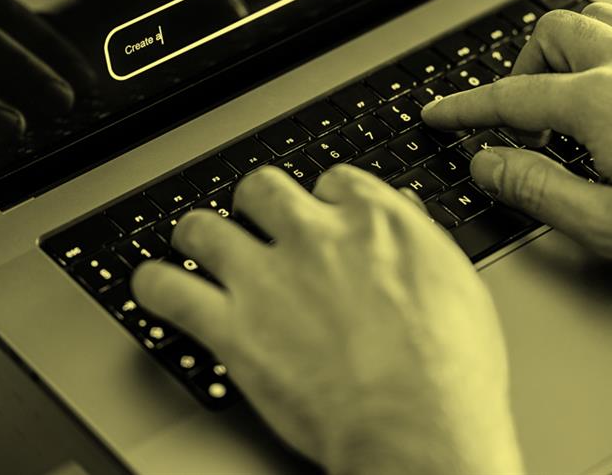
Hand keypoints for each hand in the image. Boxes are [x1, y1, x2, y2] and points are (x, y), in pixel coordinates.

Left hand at [132, 165, 521, 473]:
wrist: (419, 430)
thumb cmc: (451, 370)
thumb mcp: (456, 284)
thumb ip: (418, 240)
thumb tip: (405, 215)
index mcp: (373, 222)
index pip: (333, 181)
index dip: (322, 199)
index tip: (319, 215)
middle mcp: (314, 237)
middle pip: (263, 188)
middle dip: (257, 202)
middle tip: (256, 221)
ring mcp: (266, 279)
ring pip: (205, 227)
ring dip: (199, 234)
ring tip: (198, 243)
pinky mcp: (231, 329)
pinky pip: (169, 290)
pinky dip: (154, 286)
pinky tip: (155, 287)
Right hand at [423, 3, 611, 274]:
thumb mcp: (607, 223)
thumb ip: (535, 188)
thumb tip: (485, 163)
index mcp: (600, 102)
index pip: (509, 97)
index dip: (465, 108)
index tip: (439, 115)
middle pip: (551, 37)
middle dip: (520, 73)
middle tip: (519, 122)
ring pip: (595, 20)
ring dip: (563, 51)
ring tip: (560, 96)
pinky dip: (608, 46)